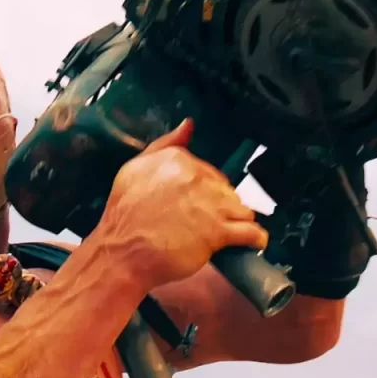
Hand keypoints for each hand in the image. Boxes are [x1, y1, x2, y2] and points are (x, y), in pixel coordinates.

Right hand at [95, 119, 268, 290]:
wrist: (121, 252)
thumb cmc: (124, 215)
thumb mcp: (134, 169)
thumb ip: (164, 145)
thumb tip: (188, 125)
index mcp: (178, 159)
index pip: (209, 171)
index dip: (204, 190)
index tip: (193, 204)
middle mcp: (198, 178)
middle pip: (227, 189)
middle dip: (220, 205)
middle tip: (202, 222)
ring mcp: (211, 206)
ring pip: (242, 208)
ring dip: (235, 221)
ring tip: (220, 233)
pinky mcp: (220, 233)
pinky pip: (252, 232)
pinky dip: (254, 239)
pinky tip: (249, 242)